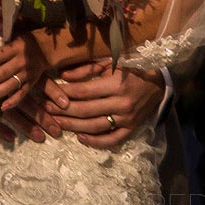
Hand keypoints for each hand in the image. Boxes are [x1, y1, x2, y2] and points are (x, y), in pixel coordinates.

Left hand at [0, 29, 52, 110]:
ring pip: (10, 86)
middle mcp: (20, 62)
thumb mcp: (13, 32)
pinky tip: (2, 108)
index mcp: (14, 47)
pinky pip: (22, 93)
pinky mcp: (32, 82)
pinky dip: (13, 101)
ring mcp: (27, 74)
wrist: (49, 48)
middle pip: (0, 73)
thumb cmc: (26, 38)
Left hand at [38, 60, 165, 148]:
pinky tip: (80, 138)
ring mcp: (127, 119)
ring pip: (96, 127)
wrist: (158, 83)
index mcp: (116, 84)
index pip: (84, 92)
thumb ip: (86, 68)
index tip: (48, 94)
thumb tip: (63, 76)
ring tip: (56, 123)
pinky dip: (96, 141)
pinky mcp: (132, 129)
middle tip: (46, 110)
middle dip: (63, 111)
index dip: (64, 94)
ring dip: (73, 126)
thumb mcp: (109, 62)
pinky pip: (112, 140)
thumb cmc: (130, 69)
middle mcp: (121, 103)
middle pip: (86, 111)